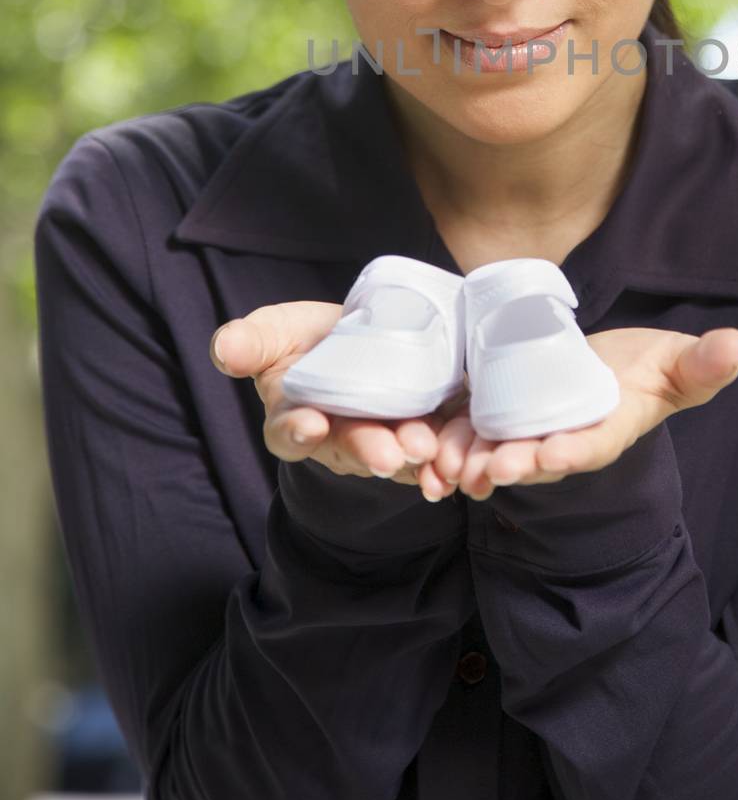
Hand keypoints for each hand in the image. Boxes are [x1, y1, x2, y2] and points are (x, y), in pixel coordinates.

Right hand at [209, 302, 470, 500]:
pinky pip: (432, 451)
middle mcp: (337, 438)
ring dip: (411, 456)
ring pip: (394, 453)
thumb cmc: (305, 340)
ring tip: (425, 450)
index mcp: (294, 418)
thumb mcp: (273, 332)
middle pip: (350, 447)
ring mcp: (380, 437)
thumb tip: (223, 350)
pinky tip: (454, 467)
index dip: (298, 429)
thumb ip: (250, 342)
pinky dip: (443, 460)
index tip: (310, 423)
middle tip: (387, 453)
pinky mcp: (419, 431)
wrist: (359, 335)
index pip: (289, 431)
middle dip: (368, 449)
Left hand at [430, 326, 737, 499]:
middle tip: (491, 469)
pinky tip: (429, 447)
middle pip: (537, 456)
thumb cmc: (651, 368)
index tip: (552, 454)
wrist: (613, 367)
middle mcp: (566, 438)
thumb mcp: (680, 362)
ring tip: (450, 464)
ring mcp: (532, 429)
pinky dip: (452, 440)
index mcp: (608, 428)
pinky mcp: (503, 414)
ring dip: (474, 459)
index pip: (592, 445)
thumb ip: (704, 362)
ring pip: (498, 450)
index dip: (573, 451)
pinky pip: (473, 432)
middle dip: (514, 463)